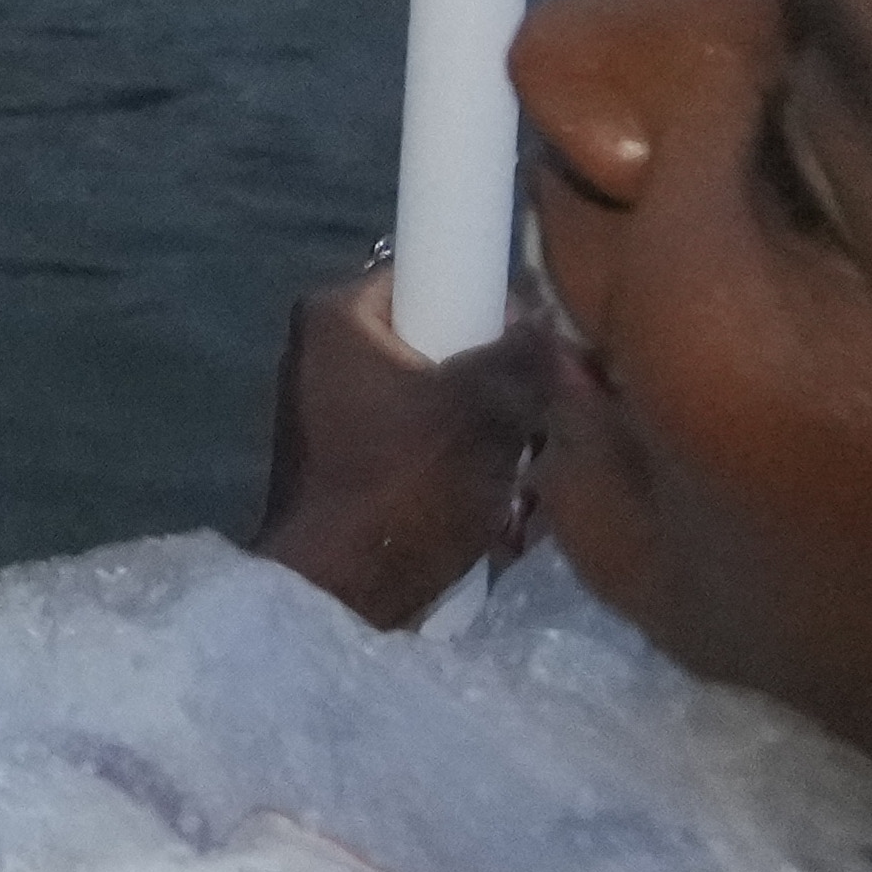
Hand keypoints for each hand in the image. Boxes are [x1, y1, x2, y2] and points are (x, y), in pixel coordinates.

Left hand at [248, 263, 551, 629]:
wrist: (339, 599)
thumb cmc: (403, 488)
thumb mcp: (483, 410)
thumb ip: (525, 354)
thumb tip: (548, 324)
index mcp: (336, 315)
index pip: (433, 271)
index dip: (492, 302)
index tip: (536, 347)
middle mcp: (323, 353)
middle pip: (440, 341)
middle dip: (498, 384)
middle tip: (541, 418)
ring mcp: (332, 414)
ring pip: (439, 401)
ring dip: (489, 436)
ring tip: (524, 470)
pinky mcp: (349, 468)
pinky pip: (422, 447)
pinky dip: (461, 469)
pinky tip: (498, 505)